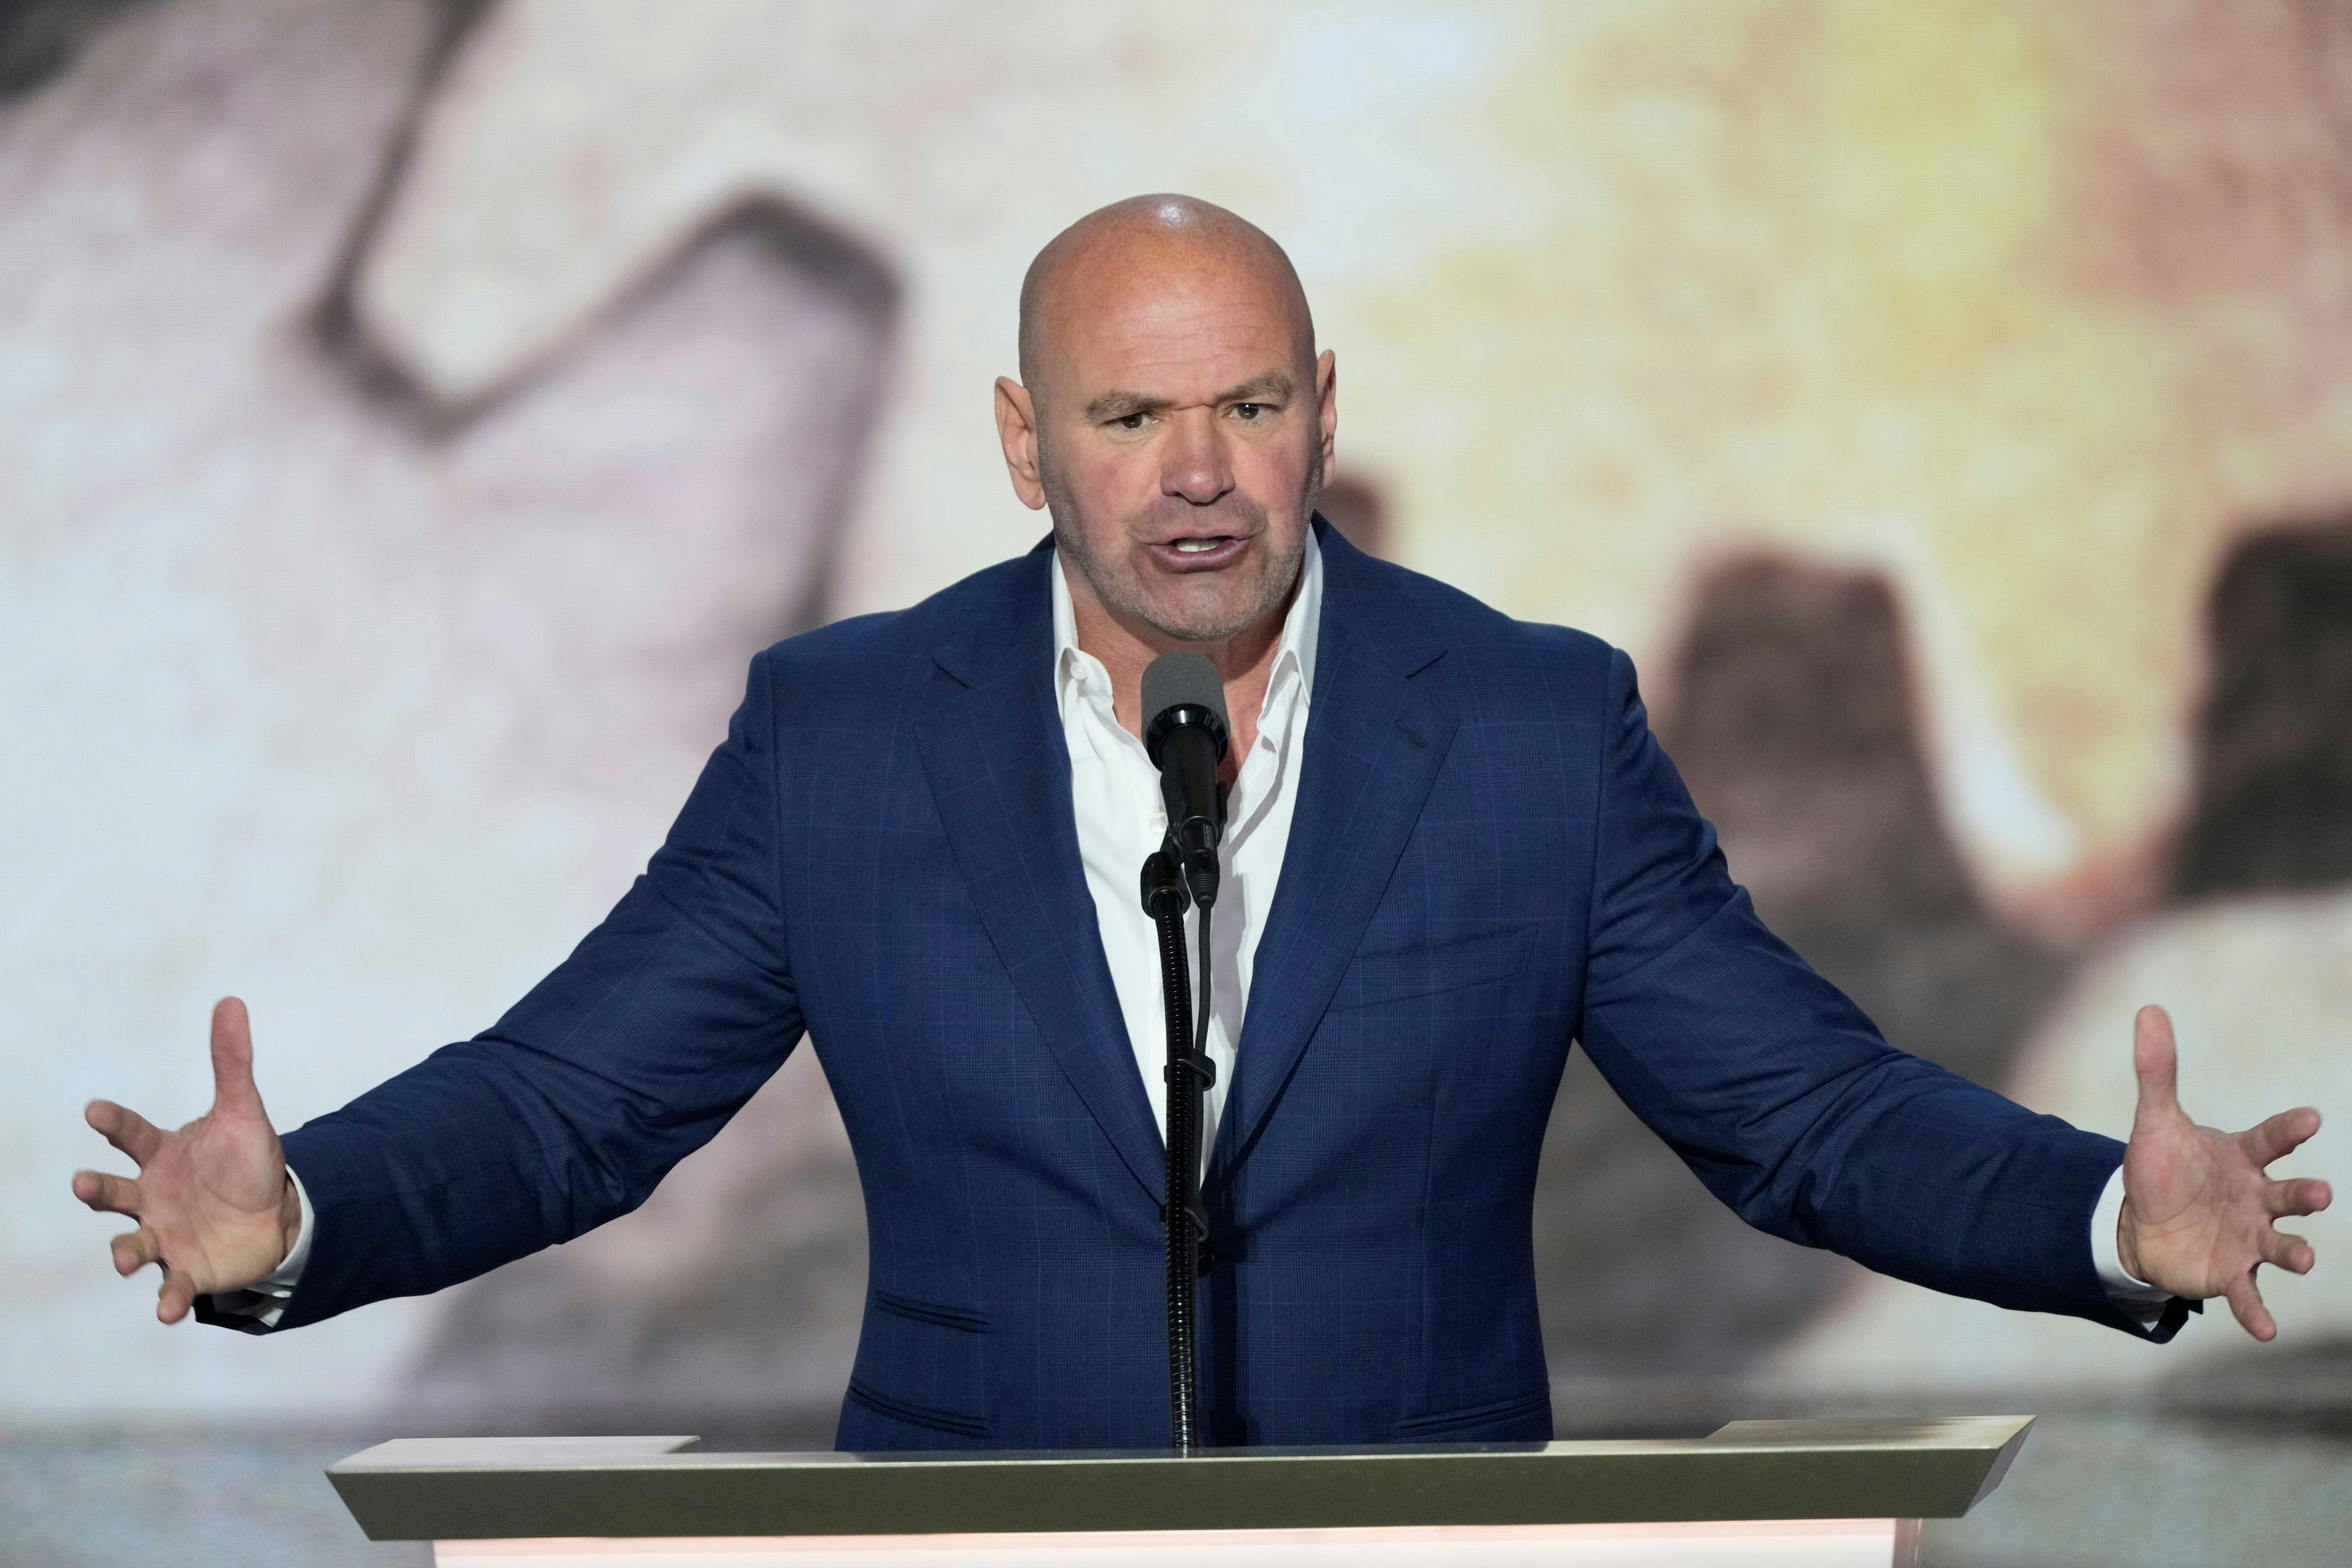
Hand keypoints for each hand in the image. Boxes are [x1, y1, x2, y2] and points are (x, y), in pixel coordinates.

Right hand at [71, 997, 298, 1323]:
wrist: (276, 1213)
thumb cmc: (247, 1162)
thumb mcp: (244, 1112)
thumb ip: (232, 1062)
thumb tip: (230, 1001)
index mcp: (162, 1155)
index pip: (130, 1134)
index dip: (113, 1123)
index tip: (94, 1111)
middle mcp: (152, 1197)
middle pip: (113, 1194)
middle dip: (96, 1190)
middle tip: (85, 1184)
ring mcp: (165, 1235)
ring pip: (131, 1244)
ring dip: (123, 1252)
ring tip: (123, 1258)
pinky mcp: (187, 1269)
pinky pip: (171, 1287)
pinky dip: (168, 1299)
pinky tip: (167, 1311)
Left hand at [2116, 1005, 2330, 1340]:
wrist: (2143, 1221)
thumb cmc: (2162, 1169)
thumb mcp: (2155, 1120)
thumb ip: (2157, 1071)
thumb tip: (2149, 1009)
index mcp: (2243, 1158)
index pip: (2272, 1138)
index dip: (2290, 1129)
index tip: (2311, 1118)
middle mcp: (2256, 1198)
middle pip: (2288, 1195)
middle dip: (2305, 1194)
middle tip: (2321, 1193)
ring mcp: (2249, 1238)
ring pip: (2281, 1245)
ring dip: (2295, 1252)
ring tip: (2306, 1260)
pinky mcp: (2231, 1272)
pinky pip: (2249, 1294)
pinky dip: (2257, 1312)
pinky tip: (2266, 1330)